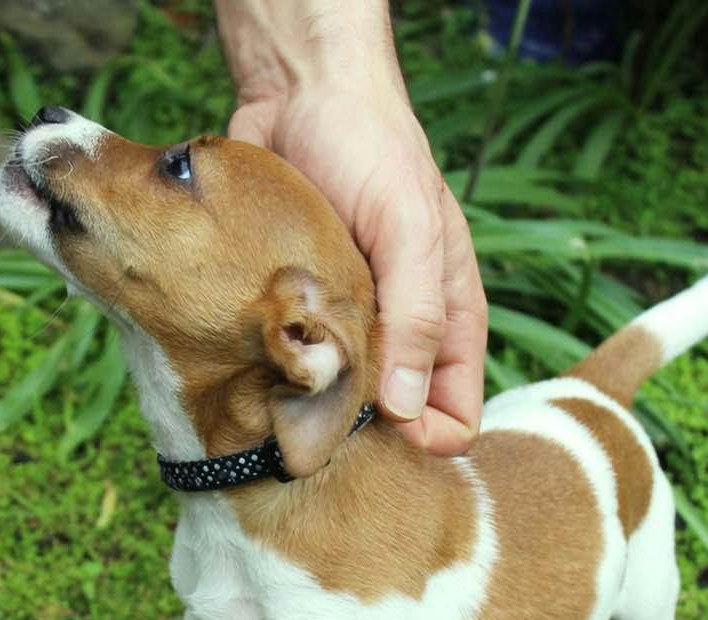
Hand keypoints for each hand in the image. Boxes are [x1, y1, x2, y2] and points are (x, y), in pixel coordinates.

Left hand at [227, 85, 486, 455]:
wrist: (298, 91)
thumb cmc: (371, 148)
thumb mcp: (409, 230)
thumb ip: (416, 318)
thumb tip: (408, 414)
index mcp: (445, 317)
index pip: (455, 414)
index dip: (427, 440)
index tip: (378, 432)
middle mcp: (396, 329)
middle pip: (390, 418)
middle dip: (359, 430)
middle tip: (315, 416)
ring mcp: (344, 322)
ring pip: (334, 397)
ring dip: (309, 401)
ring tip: (280, 385)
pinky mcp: (294, 307)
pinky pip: (289, 360)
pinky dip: (273, 368)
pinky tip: (252, 361)